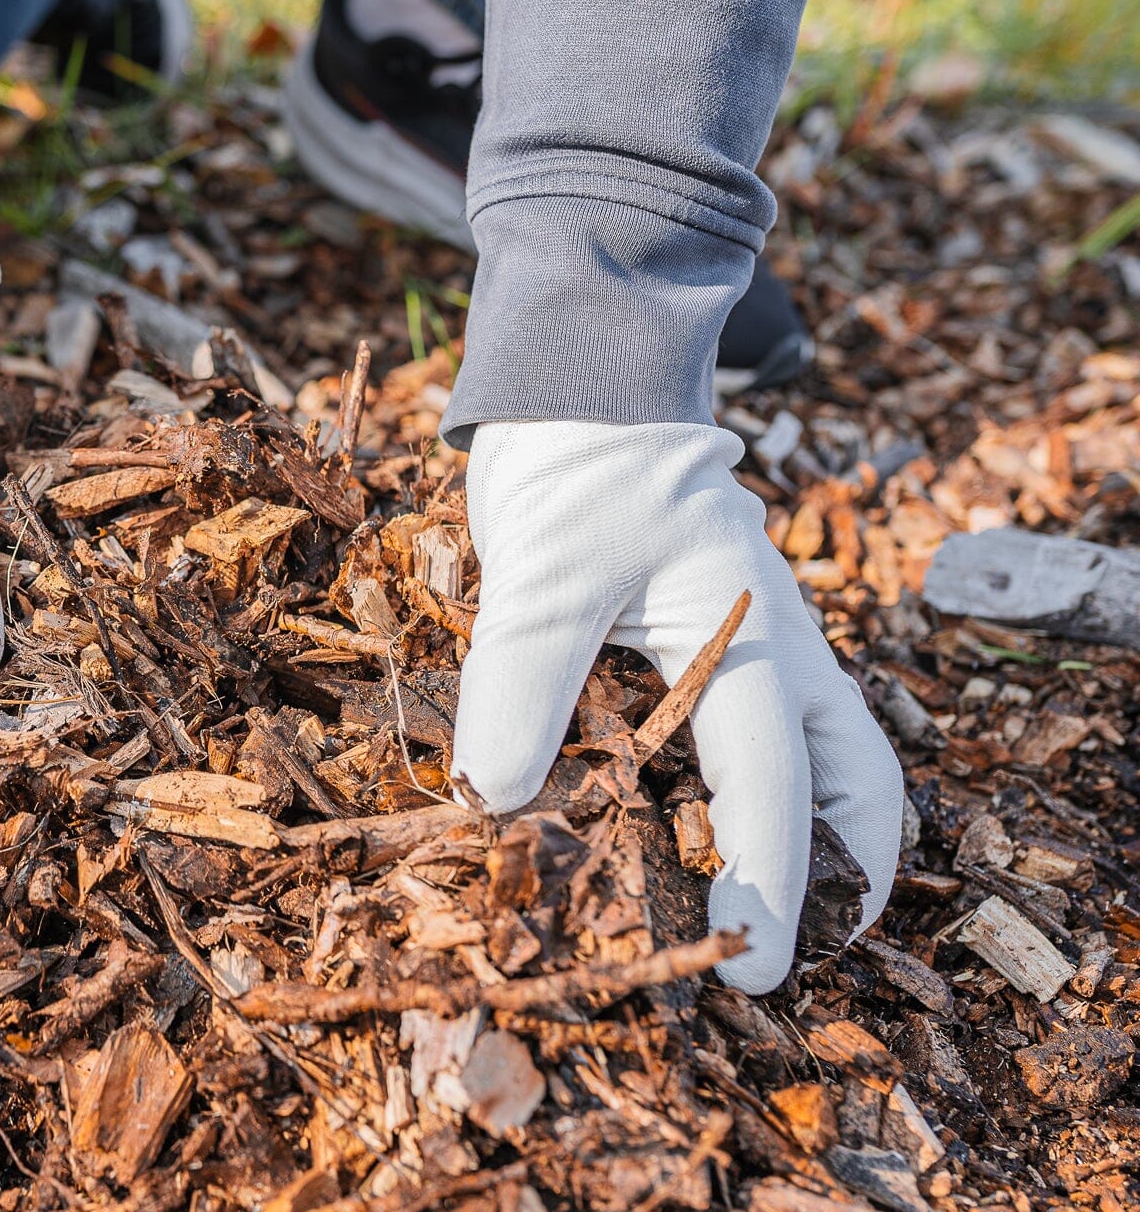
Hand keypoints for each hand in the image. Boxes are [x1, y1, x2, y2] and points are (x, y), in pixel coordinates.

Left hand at [451, 420, 901, 992]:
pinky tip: (695, 828)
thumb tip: (495, 800)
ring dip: (818, 833)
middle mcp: (775, 646)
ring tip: (771, 911)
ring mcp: (756, 641)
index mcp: (750, 634)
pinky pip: (762, 727)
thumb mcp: (541, 572)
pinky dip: (756, 788)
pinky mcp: (715, 639)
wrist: (581, 385)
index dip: (768, 876)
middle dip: (845, 871)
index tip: (752, 965)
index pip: (773, 777)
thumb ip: (521, 680)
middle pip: (855, 775)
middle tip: (801, 950)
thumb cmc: (573, 469)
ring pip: (827, 752)